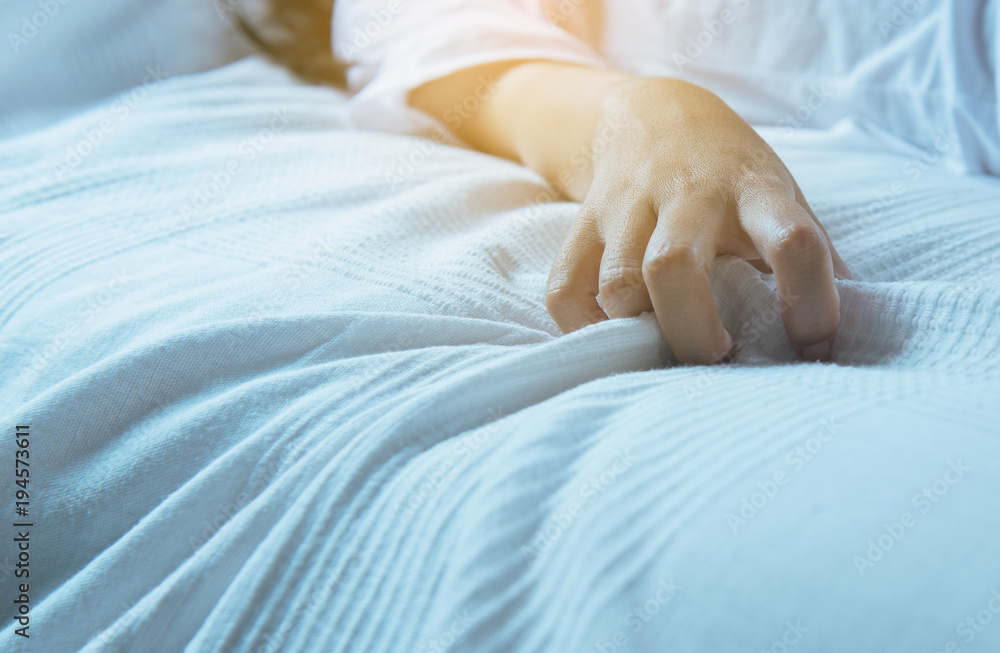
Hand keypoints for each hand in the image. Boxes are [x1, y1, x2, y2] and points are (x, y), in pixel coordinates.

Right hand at [544, 77, 851, 363]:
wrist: (653, 117)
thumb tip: (843, 332)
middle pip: (672, 268)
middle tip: (716, 357)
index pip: (793, 241)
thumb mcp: (781, 196)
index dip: (809, 301)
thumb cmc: (731, 174)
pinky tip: (614, 336)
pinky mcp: (583, 224)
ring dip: (640, 332)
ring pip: (617, 285)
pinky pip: (565, 290)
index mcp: (753, 190)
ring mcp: (626, 207)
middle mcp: (687, 194)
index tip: (811, 342)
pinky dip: (583, 327)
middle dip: (693, 333)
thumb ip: (812, 255)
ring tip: (664, 346)